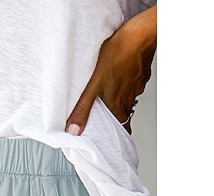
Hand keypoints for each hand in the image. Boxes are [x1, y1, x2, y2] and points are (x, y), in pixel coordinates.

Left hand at [65, 5, 156, 135]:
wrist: (139, 33)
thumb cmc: (118, 55)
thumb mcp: (93, 85)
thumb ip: (83, 109)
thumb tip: (73, 130)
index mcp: (118, 106)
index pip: (121, 130)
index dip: (115, 137)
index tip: (111, 143)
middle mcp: (129, 99)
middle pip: (122, 117)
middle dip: (113, 121)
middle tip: (105, 124)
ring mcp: (136, 86)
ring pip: (126, 101)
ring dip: (117, 103)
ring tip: (106, 101)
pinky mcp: (138, 74)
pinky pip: (130, 86)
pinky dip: (122, 87)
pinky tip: (115, 80)